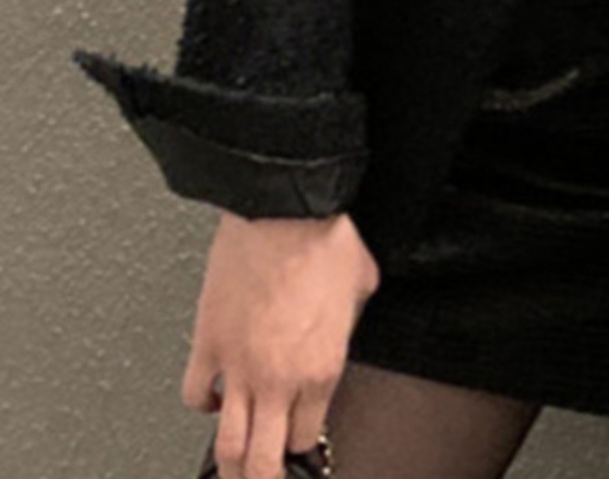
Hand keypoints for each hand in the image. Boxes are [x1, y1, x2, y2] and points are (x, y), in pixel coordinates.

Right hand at [181, 210, 380, 478]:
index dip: (301, 444)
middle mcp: (278, 380)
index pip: (305, 438)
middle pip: (262, 462)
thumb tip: (344, 319)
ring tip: (233, 467)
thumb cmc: (325, 238)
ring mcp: (238, 366)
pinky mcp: (208, 343)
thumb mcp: (362, 286)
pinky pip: (195, 395)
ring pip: (226, 443)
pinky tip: (212, 400)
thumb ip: (350, 320)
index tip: (297, 444)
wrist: (285, 208)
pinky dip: (203, 404)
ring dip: (229, 462)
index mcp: (321, 370)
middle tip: (262, 478)